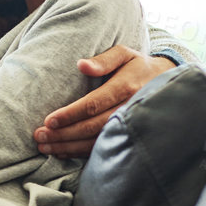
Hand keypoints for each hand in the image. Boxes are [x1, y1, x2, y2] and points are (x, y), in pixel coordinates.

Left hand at [35, 46, 172, 157]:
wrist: (166, 83)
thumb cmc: (138, 65)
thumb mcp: (124, 53)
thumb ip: (104, 59)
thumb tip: (81, 65)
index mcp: (126, 87)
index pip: (94, 104)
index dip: (71, 114)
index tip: (49, 120)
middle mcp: (129, 108)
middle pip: (92, 126)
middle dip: (64, 134)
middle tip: (39, 136)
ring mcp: (129, 125)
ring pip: (96, 141)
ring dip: (68, 146)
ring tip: (45, 146)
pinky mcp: (127, 135)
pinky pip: (102, 147)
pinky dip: (80, 152)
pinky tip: (61, 151)